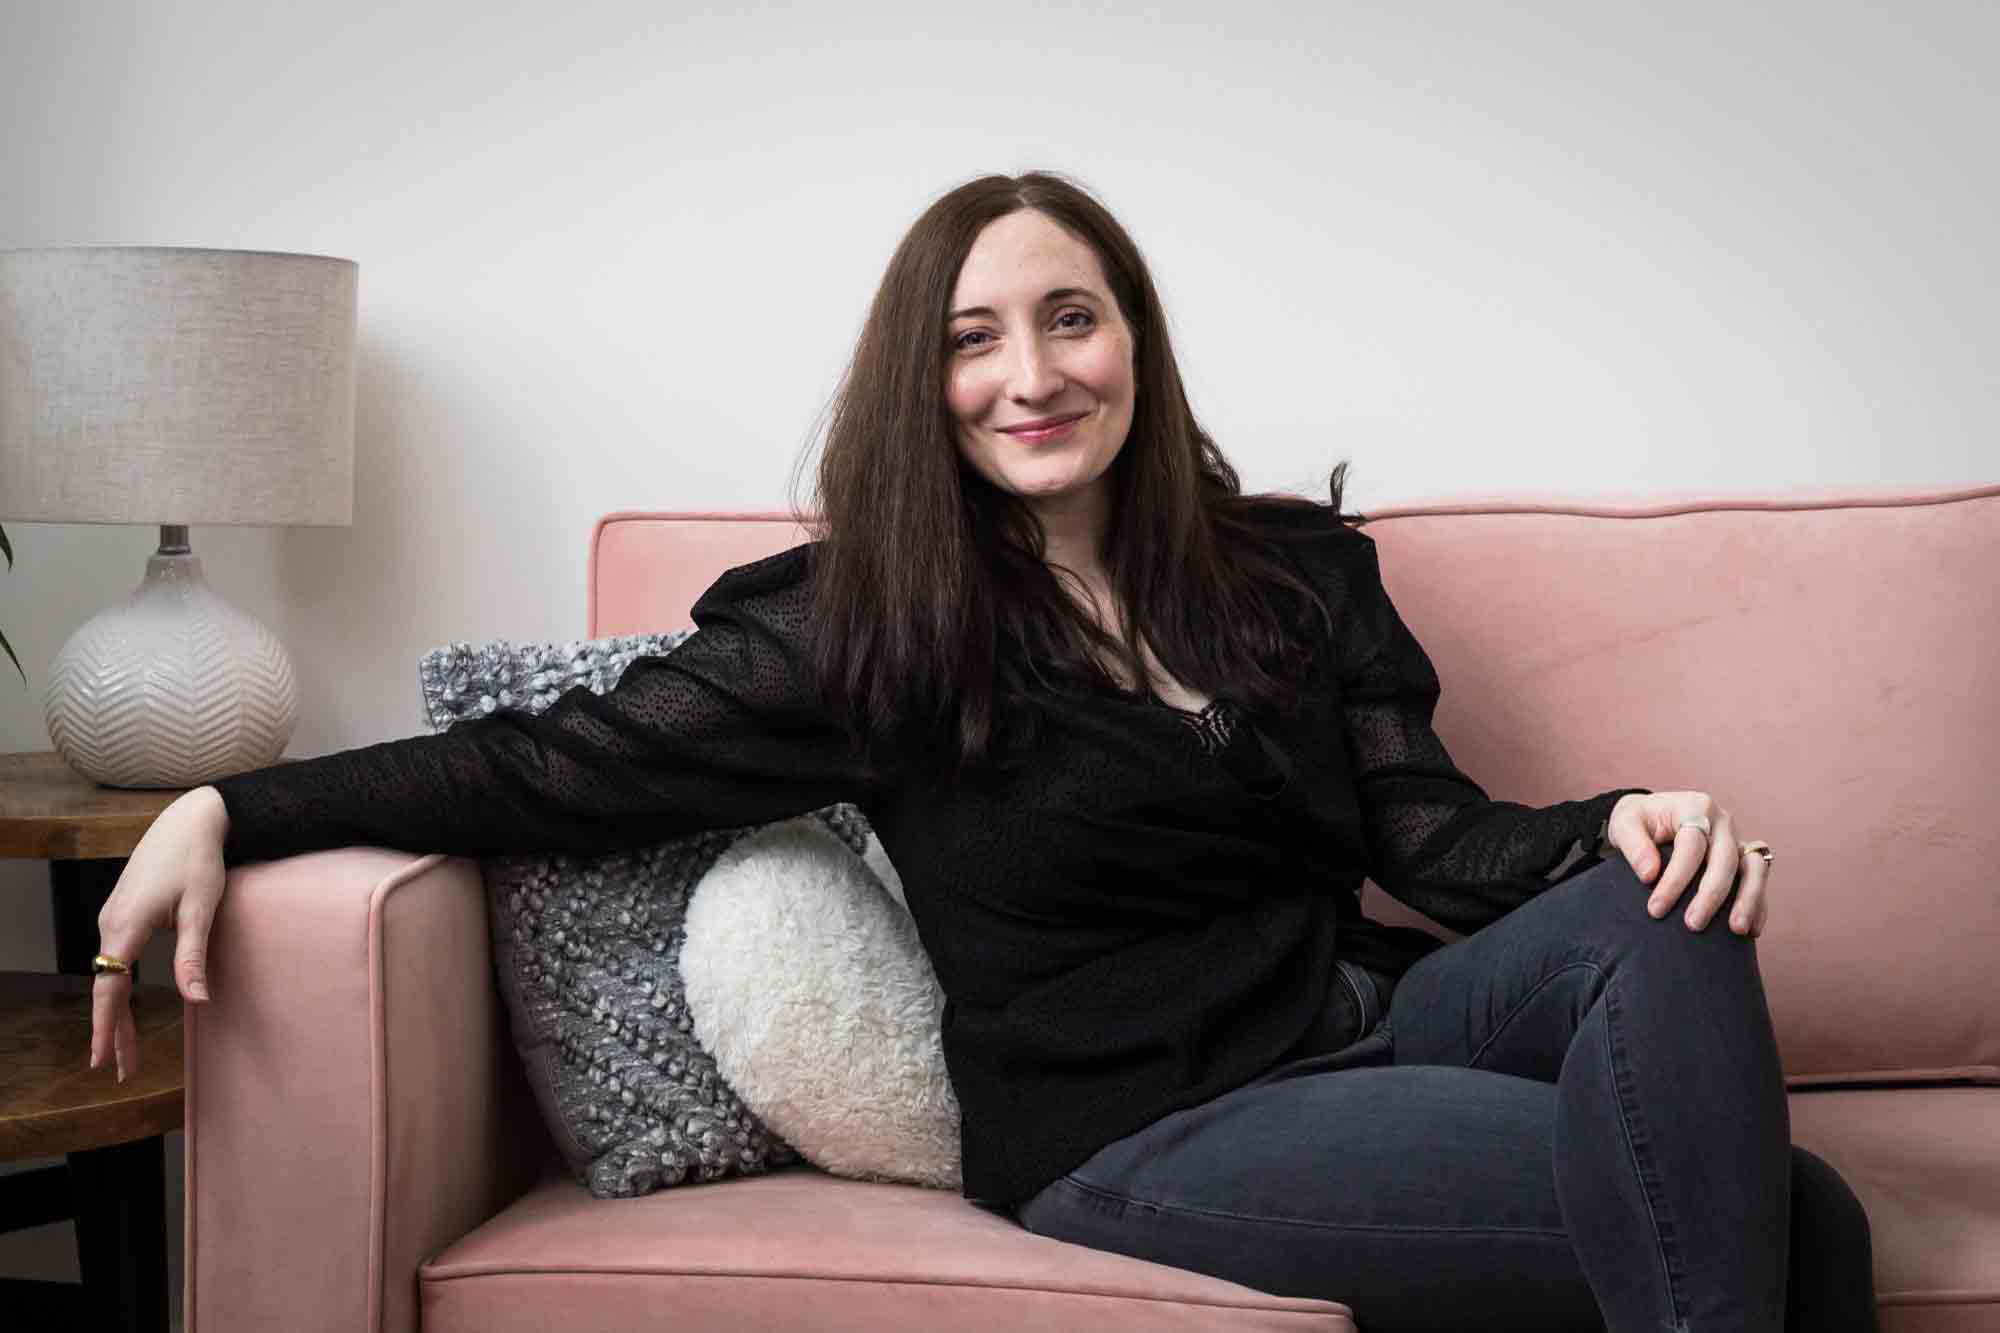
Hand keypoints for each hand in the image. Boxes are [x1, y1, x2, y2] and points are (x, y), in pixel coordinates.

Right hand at [90, 786, 229, 1082]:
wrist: (189, 820)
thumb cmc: (199, 860)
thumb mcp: (202, 908)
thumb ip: (193, 955)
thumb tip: (198, 1000)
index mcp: (126, 924)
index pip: (109, 987)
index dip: (106, 1026)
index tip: (101, 1059)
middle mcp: (110, 923)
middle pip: (104, 988)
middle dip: (112, 1031)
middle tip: (117, 1072)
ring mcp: (112, 918)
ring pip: (107, 976)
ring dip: (116, 1013)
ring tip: (124, 1052)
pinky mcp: (121, 914)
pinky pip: (114, 960)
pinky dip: (118, 989)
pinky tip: (125, 1007)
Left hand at [1604, 791, 1769, 936]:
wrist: (1652, 817)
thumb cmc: (1638, 821)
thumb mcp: (1624, 823)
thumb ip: (1633, 845)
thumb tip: (1649, 874)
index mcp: (1694, 807)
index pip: (1691, 846)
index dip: (1675, 879)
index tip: (1656, 908)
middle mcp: (1722, 822)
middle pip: (1726, 859)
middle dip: (1711, 895)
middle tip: (1692, 925)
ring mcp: (1737, 839)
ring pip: (1755, 867)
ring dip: (1749, 899)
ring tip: (1736, 930)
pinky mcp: (1744, 858)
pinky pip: (1760, 880)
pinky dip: (1759, 904)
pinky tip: (1751, 931)